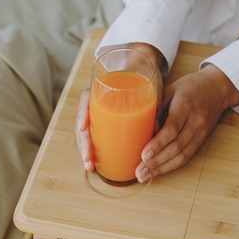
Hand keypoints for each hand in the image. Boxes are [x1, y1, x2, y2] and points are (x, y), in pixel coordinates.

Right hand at [75, 43, 164, 171]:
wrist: (144, 73)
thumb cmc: (145, 79)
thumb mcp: (149, 87)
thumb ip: (152, 105)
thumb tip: (156, 130)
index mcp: (104, 88)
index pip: (87, 98)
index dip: (83, 112)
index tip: (84, 127)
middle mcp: (98, 102)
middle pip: (84, 120)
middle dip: (83, 141)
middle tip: (88, 157)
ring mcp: (100, 113)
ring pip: (86, 131)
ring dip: (85, 149)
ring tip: (89, 165)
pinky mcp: (106, 124)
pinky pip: (95, 136)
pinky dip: (93, 151)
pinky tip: (93, 164)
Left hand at [135, 64, 238, 182]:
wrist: (218, 87)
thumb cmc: (191, 86)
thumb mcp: (171, 88)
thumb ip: (157, 107)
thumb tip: (144, 129)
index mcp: (186, 105)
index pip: (172, 129)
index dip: (158, 144)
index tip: (143, 155)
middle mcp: (196, 121)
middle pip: (176, 146)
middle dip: (157, 162)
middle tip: (140, 172)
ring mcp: (201, 132)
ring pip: (182, 155)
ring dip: (163, 168)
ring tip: (146, 176)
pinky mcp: (202, 139)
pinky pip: (188, 156)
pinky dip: (172, 165)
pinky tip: (160, 170)